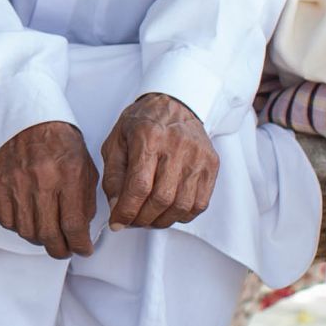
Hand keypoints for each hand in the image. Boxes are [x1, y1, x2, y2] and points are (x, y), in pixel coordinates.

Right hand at [0, 120, 100, 259]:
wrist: (32, 122)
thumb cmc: (61, 145)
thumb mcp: (86, 170)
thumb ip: (86, 203)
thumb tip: (82, 233)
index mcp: (68, 175)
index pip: (73, 225)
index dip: (80, 245)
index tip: (84, 249)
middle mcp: (41, 179)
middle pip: (48, 234)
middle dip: (60, 250)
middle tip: (65, 250)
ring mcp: (16, 182)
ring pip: (26, 231)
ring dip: (40, 240)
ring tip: (48, 235)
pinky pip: (6, 221)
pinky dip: (19, 227)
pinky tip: (30, 220)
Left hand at [99, 93, 220, 230]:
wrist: (175, 103)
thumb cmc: (143, 122)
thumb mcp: (116, 141)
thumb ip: (113, 176)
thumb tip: (117, 208)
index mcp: (149, 137)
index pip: (139, 185)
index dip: (127, 210)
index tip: (118, 222)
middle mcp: (177, 146)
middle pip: (161, 199)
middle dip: (143, 219)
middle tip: (132, 221)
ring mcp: (198, 156)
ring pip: (182, 205)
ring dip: (162, 220)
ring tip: (149, 218)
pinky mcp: (212, 165)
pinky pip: (199, 203)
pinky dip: (182, 215)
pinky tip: (168, 210)